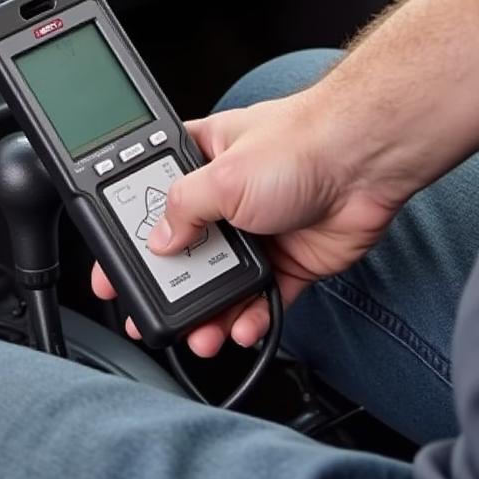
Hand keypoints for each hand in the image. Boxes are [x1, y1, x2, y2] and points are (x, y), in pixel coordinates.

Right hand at [91, 88, 406, 356]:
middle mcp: (226, 195)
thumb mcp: (222, 175)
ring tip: (199, 334)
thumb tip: (158, 241)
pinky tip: (241, 328)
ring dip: (210, 311)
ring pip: (223, 281)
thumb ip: (183, 209)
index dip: (129, 229)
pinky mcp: (290, 259)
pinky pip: (263, 298)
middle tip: (150, 313)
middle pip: (187, 247)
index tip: (112, 263)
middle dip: (170, 284)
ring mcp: (258, 229)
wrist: (367, 162)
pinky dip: (251, 317)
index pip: (151, 196)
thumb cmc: (300, 143)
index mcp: (201, 160)